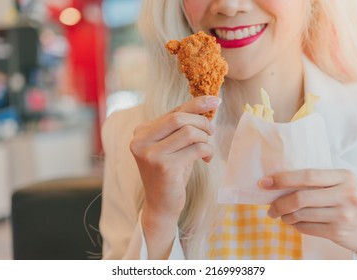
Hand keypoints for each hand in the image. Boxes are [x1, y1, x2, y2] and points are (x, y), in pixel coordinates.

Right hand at [130, 95, 220, 216]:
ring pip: (188, 132)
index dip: (196, 104)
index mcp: (141, 132)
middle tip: (212, 132)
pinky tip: (206, 159)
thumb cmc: (170, 172)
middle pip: (179, 118)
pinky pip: (195, 148)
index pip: (173, 111)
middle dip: (202, 122)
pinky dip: (207, 151)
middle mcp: (141, 140)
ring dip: (205, 138)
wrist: (161, 204)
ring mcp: (150, 154)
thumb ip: (181, 126)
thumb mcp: (172, 145)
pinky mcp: (164, 166)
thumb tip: (207, 103)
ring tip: (207, 147)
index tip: (216, 100)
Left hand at [260, 169, 356, 258]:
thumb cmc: (355, 202)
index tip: (265, 182)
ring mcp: (342, 215)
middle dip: (278, 203)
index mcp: (344, 177)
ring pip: (300, 215)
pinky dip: (295, 225)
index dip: (283, 179)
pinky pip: (306, 228)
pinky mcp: (338, 232)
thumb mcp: (345, 184)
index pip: (308, 175)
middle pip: (300, 197)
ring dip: (285, 216)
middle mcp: (345, 194)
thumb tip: (281, 181)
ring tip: (280, 214)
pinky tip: (294, 222)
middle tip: (269, 207)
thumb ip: (320, 181)